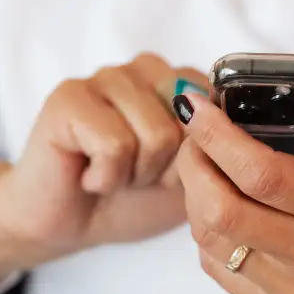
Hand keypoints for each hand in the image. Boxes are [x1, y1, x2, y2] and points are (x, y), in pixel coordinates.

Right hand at [0, 53, 205, 291]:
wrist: (71, 225)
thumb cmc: (133, 198)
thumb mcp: (194, 177)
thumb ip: (218, 147)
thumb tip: (225, 126)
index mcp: (180, 79)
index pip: (220, 110)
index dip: (199, 157)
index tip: (169, 171)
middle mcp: (145, 68)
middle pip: (192, 124)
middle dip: (169, 167)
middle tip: (136, 175)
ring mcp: (105, 76)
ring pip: (156, 135)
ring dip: (136, 174)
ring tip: (112, 173)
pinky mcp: (68, 97)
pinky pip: (115, 145)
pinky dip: (106, 177)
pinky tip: (88, 175)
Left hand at [176, 67, 293, 293]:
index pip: (262, 174)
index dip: (217, 137)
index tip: (200, 105)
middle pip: (220, 211)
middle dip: (193, 163)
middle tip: (194, 132)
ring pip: (213, 244)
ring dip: (194, 199)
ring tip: (201, 165)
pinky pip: (223, 275)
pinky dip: (209, 238)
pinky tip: (218, 210)